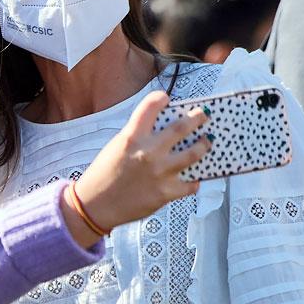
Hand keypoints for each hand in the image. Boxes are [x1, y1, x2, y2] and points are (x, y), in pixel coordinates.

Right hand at [71, 91, 209, 235]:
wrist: (95, 205)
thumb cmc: (103, 175)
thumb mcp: (117, 147)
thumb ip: (138, 137)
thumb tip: (164, 133)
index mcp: (131, 137)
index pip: (150, 106)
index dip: (160, 99)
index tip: (166, 99)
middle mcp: (148, 152)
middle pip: (182, 127)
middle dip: (197, 118)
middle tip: (204, 114)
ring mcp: (160, 172)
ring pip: (194, 153)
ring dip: (204, 145)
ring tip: (207, 142)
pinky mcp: (166, 192)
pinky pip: (190, 183)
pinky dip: (193, 180)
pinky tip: (194, 177)